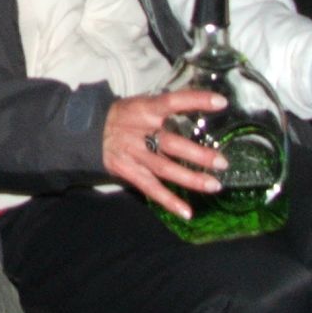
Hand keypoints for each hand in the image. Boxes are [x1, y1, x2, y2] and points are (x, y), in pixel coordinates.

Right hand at [102, 90, 227, 218]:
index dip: (196, 100)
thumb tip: (203, 102)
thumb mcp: (142, 103)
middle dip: (197, 154)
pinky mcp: (129, 172)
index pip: (171, 101)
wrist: (89, 131)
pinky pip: (151, 189)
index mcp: (144, 109)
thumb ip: (167, 107)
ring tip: (214, 185)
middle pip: (170, 144)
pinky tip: (187, 212)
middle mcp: (139, 131)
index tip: (220, 103)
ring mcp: (134, 154)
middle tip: (222, 162)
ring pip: (164, 168)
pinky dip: (169, 201)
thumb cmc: (124, 115)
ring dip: (190, 178)